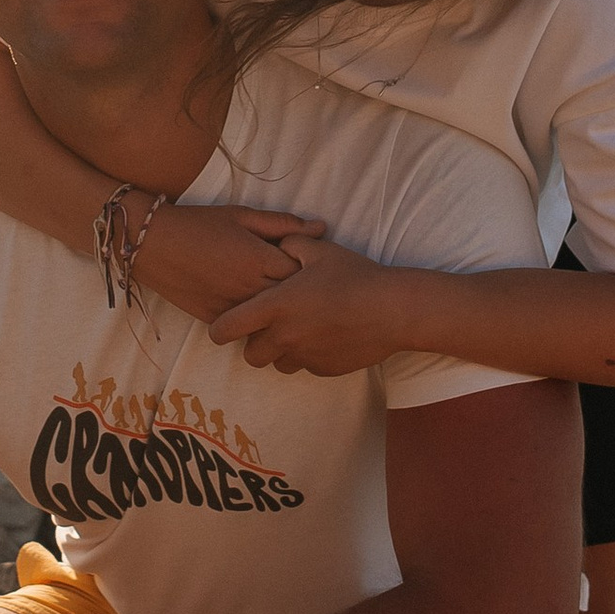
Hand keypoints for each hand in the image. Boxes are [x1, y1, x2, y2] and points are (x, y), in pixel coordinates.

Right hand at [135, 203, 324, 326]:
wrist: (152, 243)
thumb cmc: (199, 224)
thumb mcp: (242, 216)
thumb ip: (284, 224)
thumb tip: (322, 227)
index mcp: (261, 260)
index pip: (305, 275)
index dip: (312, 272)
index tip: (312, 266)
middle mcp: (250, 288)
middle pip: (292, 302)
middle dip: (301, 296)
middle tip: (305, 288)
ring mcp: (233, 308)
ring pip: (271, 321)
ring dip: (280, 313)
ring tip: (284, 303)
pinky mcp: (216, 319)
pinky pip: (246, 329)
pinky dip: (256, 323)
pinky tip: (259, 313)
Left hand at [207, 233, 410, 371]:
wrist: (393, 311)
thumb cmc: (355, 276)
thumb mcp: (319, 251)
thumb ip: (289, 244)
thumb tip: (276, 245)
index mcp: (275, 307)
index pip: (226, 329)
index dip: (221, 328)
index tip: (226, 323)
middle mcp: (284, 337)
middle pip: (250, 355)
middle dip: (254, 343)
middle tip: (269, 325)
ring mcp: (305, 357)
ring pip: (277, 364)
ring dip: (280, 351)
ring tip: (299, 329)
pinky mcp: (324, 369)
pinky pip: (304, 366)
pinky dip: (307, 354)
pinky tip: (324, 334)